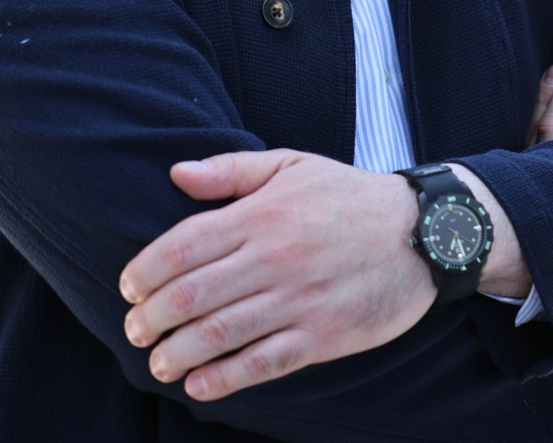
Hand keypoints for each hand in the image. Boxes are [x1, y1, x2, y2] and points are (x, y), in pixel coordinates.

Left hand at [119, 150, 432, 401]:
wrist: (425, 233)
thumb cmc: (349, 197)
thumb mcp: (292, 165)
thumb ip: (230, 170)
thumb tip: (176, 174)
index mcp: (260, 214)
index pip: (181, 247)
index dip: (143, 272)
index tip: (127, 288)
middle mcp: (273, 257)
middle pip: (190, 295)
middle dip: (150, 319)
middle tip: (134, 331)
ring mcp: (298, 299)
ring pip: (219, 334)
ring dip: (177, 354)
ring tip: (158, 363)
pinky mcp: (322, 335)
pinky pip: (263, 363)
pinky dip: (224, 379)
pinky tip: (199, 386)